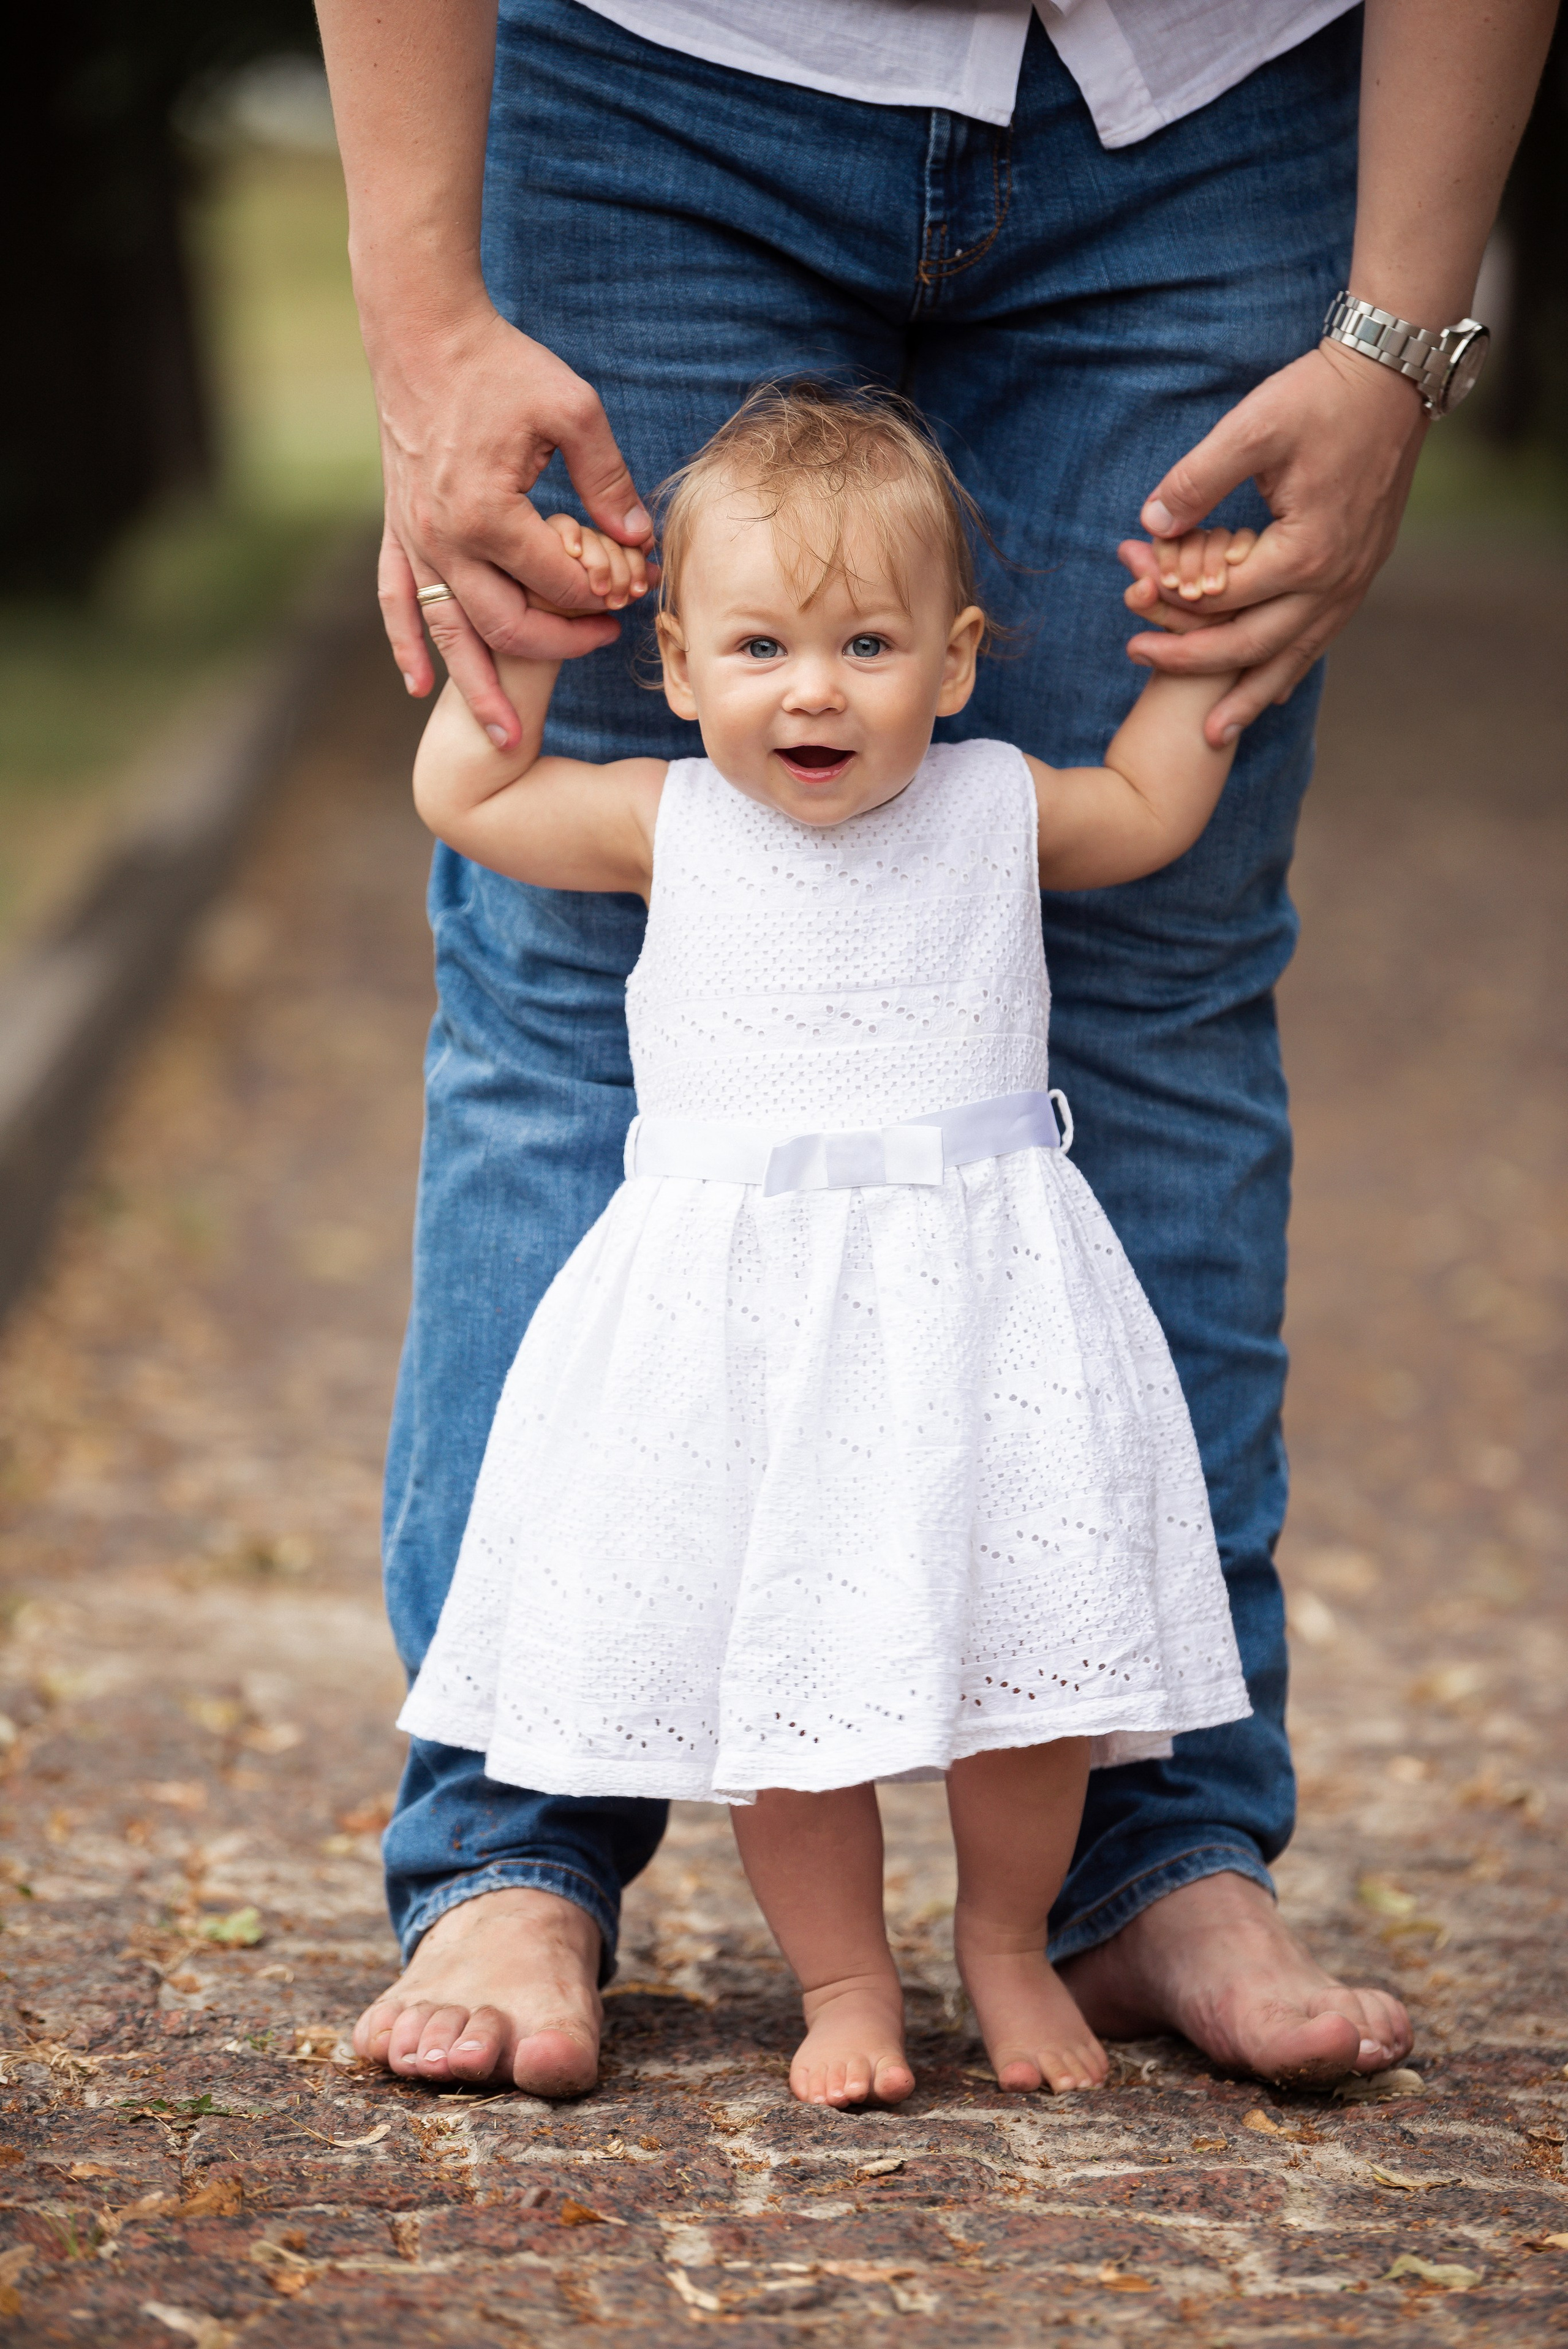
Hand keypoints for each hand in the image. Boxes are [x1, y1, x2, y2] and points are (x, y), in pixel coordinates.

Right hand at [371, 302, 654, 747]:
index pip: (554, 581)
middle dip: (557, 647)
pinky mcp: (396, 530)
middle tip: (600, 646)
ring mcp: (413, 539)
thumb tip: (639, 542)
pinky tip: (420, 686)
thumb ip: (607, 481)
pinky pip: (396, 602)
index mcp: (488, 511)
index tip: (631, 592)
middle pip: (504, 624)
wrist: (421, 331)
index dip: (599, 596)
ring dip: (476, 688)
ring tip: (504, 738)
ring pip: (447, 633)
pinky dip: (406, 646)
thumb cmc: (501, 364)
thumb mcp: (573, 410)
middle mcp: (443, 538)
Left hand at [1117, 343, 1427, 747]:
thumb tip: (1150, 525)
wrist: (1394, 378)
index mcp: (1304, 552)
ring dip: (1250, 695)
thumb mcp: (1252, 427)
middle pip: (1253, 643)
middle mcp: (1334, 581)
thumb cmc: (1321, 397)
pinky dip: (1289, 666)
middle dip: (1194, 661)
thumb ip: (1198, 479)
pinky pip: (1321, 637)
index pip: (1221, 597)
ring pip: (1295, 656)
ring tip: (1214, 734)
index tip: (1129, 596)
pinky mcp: (1362, 573)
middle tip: (1140, 661)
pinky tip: (1269, 690)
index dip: (1170, 600)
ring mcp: (1354, 582)